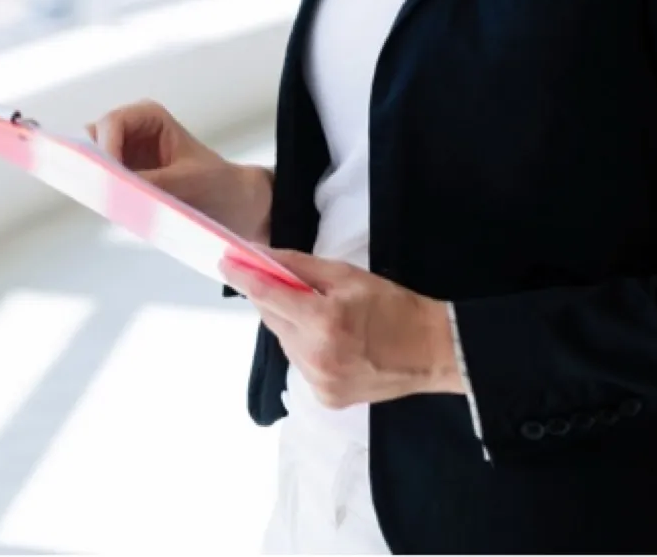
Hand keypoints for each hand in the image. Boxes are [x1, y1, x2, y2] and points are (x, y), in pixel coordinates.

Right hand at [85, 98, 271, 242]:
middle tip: (101, 195)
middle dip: (96, 167)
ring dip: (98, 184)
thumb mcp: (186, 184)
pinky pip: (102, 186)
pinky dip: (104, 197)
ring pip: (93, 166)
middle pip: (94, 142)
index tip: (109, 180)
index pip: (111, 124)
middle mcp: (131, 131)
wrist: (234, 204)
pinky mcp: (123, 181)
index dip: (104, 149)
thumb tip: (112, 188)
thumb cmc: (216, 184)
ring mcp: (124, 156)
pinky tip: (116, 212)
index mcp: (149, 117)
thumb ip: (149, 182)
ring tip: (110, 205)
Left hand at [219, 248, 461, 407]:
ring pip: (286, 343)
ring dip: (290, 324)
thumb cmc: (393, 306)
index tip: (225, 263)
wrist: (430, 351)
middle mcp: (315, 358)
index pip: (269, 296)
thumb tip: (265, 258)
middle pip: (274, 320)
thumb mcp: (349, 276)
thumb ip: (303, 268)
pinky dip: (305, 347)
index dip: (244, 277)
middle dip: (272, 299)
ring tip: (318, 312)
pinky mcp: (325, 399)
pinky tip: (329, 338)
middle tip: (278, 280)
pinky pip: (301, 364)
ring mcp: (319, 383)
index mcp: (324, 322)